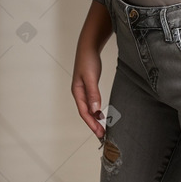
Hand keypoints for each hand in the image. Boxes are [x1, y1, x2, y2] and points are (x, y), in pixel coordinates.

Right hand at [71, 0, 112, 139]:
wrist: (88, 46)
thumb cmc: (88, 59)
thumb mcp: (90, 76)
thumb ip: (93, 92)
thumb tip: (95, 109)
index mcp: (77, 92)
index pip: (84, 112)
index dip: (91, 124)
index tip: (99, 133)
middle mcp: (79, 93)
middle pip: (86, 113)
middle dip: (93, 125)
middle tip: (103, 135)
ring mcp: (84, 90)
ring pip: (89, 108)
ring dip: (95, 118)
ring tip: (103, 128)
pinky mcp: (89, 86)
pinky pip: (92, 102)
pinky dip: (96, 109)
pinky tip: (102, 113)